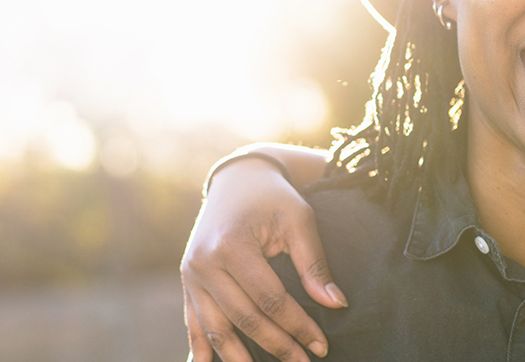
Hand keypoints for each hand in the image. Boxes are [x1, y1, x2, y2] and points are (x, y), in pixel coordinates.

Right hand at [181, 158, 345, 361]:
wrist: (238, 181)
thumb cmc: (274, 199)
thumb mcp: (299, 220)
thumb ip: (314, 263)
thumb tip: (335, 304)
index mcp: (232, 246)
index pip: (269, 299)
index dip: (297, 326)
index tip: (321, 346)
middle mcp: (204, 264)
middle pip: (244, 318)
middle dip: (277, 345)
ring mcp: (191, 276)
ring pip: (215, 329)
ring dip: (238, 358)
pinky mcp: (188, 283)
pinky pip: (194, 324)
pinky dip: (201, 350)